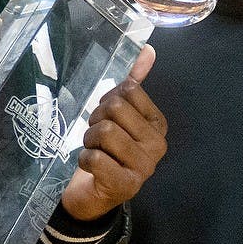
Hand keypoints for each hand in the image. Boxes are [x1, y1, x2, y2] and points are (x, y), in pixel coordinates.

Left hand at [59, 45, 166, 220]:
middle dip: (95, 119)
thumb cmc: (107, 148)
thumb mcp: (119, 114)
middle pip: (115, 108)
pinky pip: (94, 158)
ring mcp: (145, 168)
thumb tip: (148, 49)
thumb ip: (134, 82)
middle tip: (96, 135)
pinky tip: (91, 167)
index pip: (128, 90)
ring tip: (94, 150)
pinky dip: (84, 159)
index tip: (108, 117)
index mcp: (158, 123)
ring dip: (88, 140)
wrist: (94, 193)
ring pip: (104, 131)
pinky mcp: (126, 186)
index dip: (108, 100)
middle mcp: (158, 145)